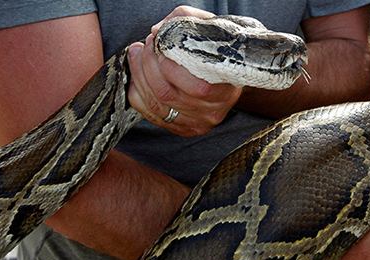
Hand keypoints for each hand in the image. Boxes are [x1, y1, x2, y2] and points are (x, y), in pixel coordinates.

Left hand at [127, 6, 241, 136]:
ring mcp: (197, 123)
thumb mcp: (210, 29)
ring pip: (156, 105)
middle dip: (148, 66)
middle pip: (168, 93)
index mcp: (226, 91)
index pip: (195, 86)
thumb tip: (157, 30)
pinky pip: (151, 115)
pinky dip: (138, 94)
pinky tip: (138, 76)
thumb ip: (184, 20)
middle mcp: (212, 112)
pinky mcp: (183, 129)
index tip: (159, 44)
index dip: (169, 65)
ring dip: (139, 77)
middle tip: (145, 46)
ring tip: (137, 55)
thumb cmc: (219, 50)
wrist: (232, 74)